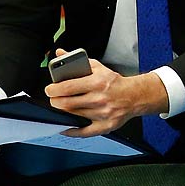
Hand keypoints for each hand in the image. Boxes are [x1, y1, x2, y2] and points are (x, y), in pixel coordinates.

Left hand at [45, 56, 166, 137]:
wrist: (135, 95)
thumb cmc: (114, 82)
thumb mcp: (97, 67)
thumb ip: (77, 61)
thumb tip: (60, 54)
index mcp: (97, 83)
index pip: (67, 87)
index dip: (53, 89)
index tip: (49, 90)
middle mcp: (100, 99)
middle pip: (67, 104)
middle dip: (55, 102)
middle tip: (54, 99)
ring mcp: (103, 114)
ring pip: (73, 116)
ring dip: (63, 112)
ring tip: (62, 107)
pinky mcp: (106, 125)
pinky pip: (84, 132)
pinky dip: (72, 131)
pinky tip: (66, 127)